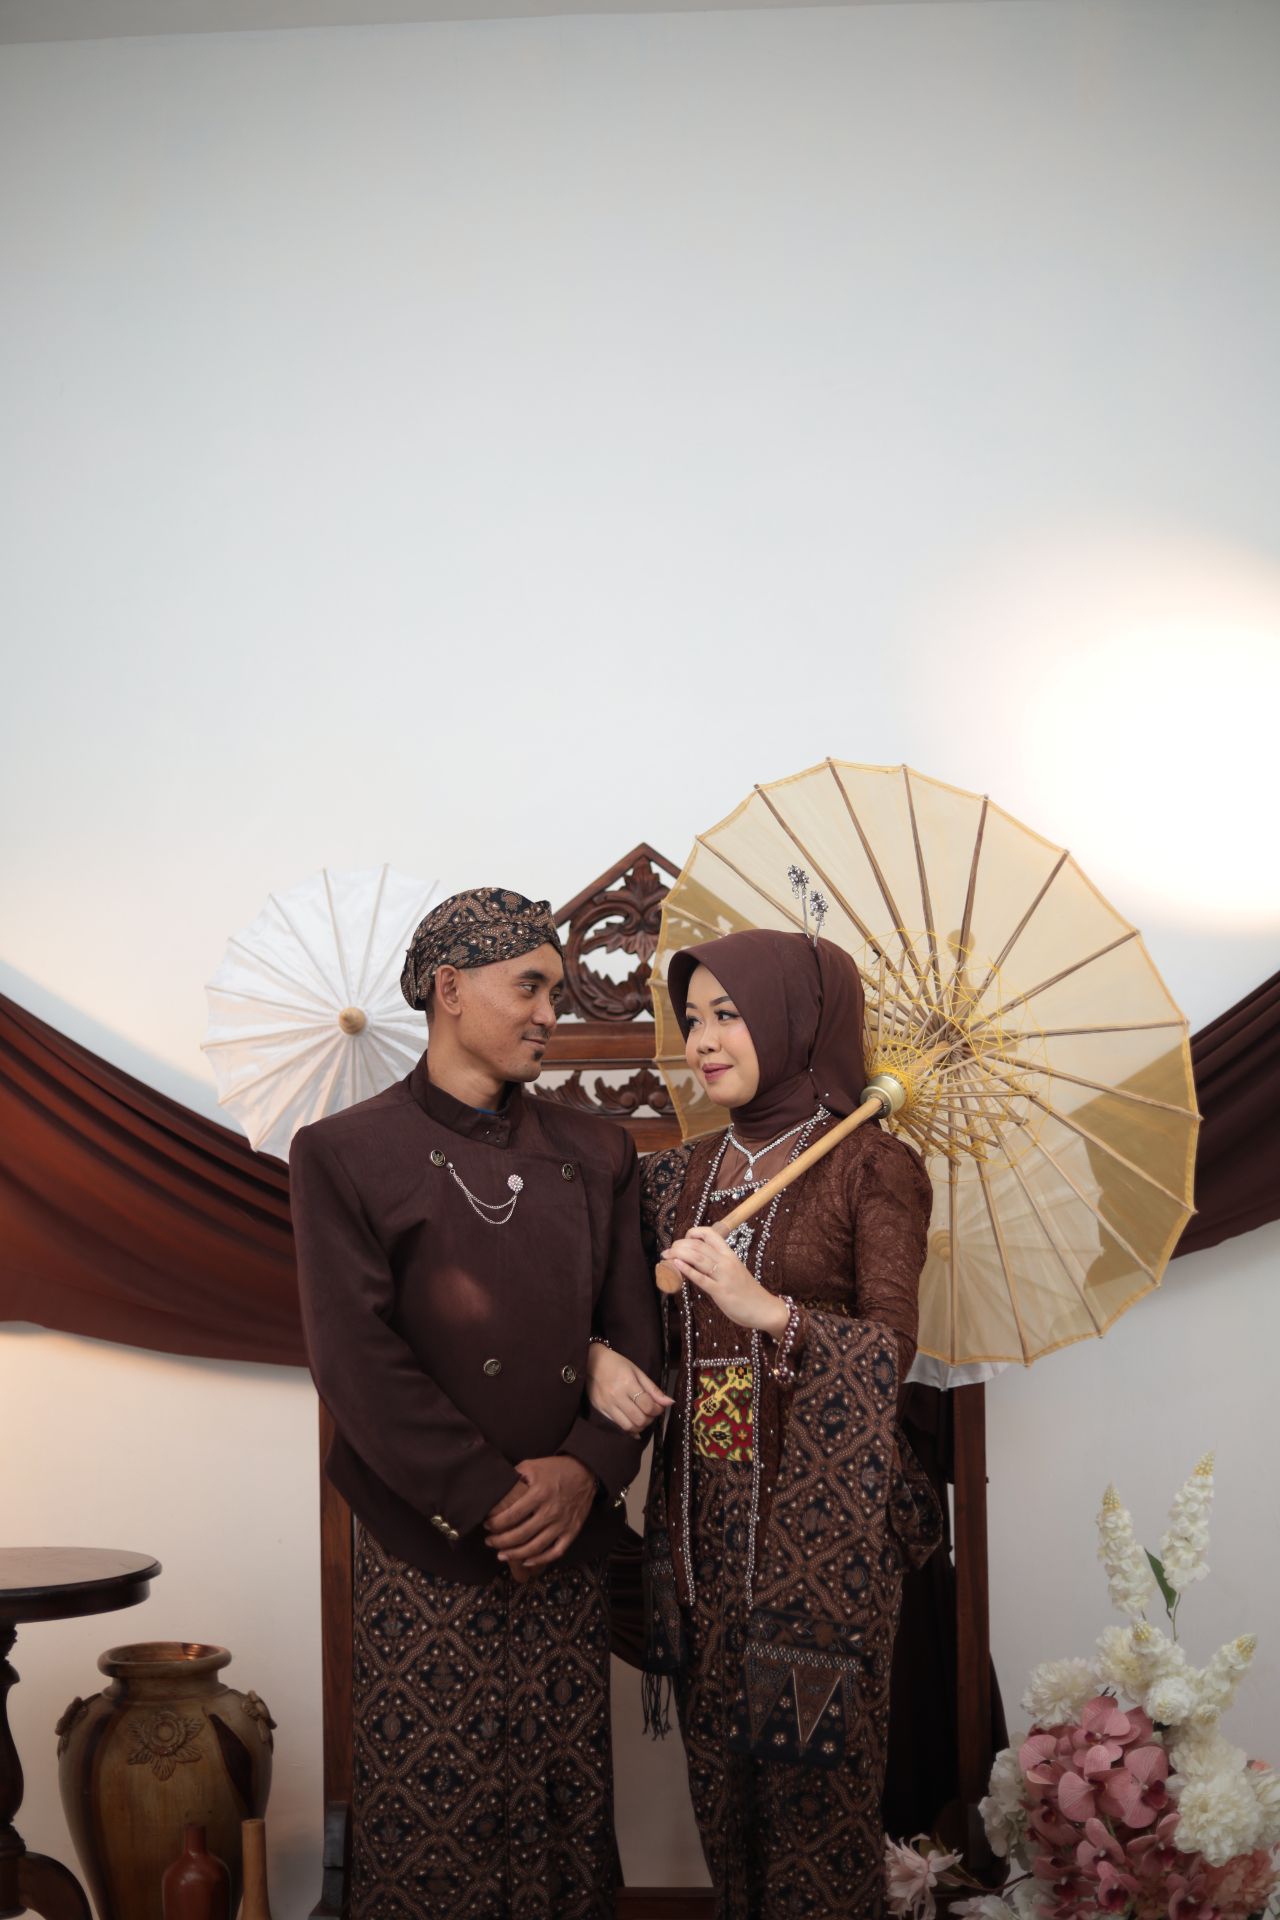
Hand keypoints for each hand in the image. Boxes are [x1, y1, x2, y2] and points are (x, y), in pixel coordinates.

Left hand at [483, 1455, 596, 1572]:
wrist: (585, 1471)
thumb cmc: (556, 1468)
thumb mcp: (532, 1465)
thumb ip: (514, 1476)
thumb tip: (496, 1488)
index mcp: (539, 1493)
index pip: (511, 1515)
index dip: (495, 1523)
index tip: (487, 1525)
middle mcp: (550, 1511)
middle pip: (520, 1535)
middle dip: (500, 1541)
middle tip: (489, 1541)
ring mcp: (562, 1523)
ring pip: (535, 1547)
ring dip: (515, 1554)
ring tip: (501, 1554)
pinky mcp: (572, 1531)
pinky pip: (555, 1552)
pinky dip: (540, 1560)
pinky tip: (526, 1561)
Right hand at [586, 1344, 672, 1432]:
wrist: (591, 1363)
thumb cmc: (617, 1364)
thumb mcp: (637, 1371)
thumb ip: (653, 1389)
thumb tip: (669, 1402)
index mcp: (628, 1383)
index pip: (647, 1405)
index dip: (657, 1409)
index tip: (659, 1406)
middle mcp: (617, 1396)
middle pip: (639, 1419)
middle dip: (650, 1419)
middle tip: (651, 1412)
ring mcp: (607, 1405)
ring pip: (629, 1427)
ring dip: (640, 1425)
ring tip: (642, 1417)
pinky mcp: (601, 1411)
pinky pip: (618, 1426)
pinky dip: (630, 1428)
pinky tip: (634, 1422)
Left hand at [664, 1226, 789, 1335]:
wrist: (764, 1308)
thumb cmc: (747, 1291)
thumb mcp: (734, 1271)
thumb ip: (718, 1264)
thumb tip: (697, 1260)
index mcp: (730, 1254)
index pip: (710, 1234)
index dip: (694, 1232)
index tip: (684, 1239)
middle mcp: (726, 1262)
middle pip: (699, 1245)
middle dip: (679, 1245)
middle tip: (668, 1250)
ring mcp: (723, 1276)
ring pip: (698, 1258)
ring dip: (678, 1254)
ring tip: (666, 1255)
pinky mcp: (720, 1291)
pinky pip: (701, 1278)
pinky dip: (687, 1270)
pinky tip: (676, 1265)